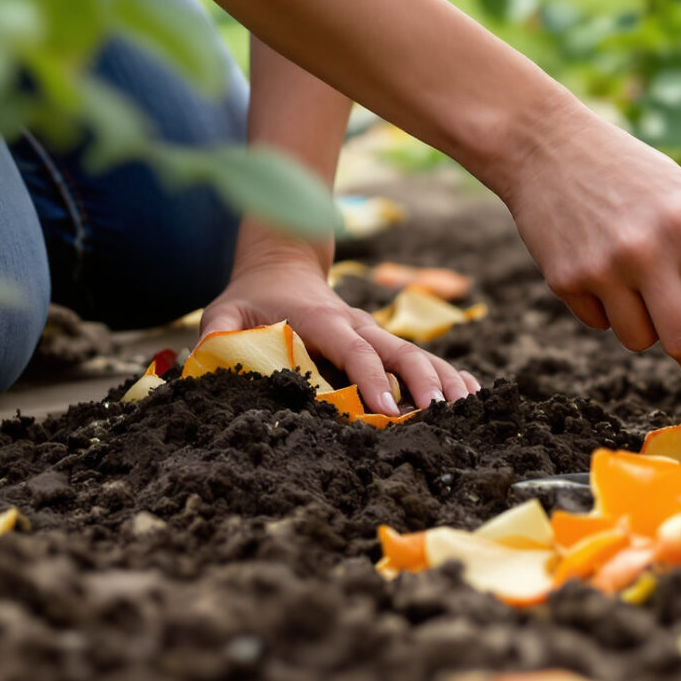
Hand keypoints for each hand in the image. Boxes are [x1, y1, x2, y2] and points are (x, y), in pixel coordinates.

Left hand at [198, 250, 476, 417]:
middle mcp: (355, 325)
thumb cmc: (251, 297)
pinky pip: (420, 357)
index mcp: (322, 320)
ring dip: (443, 379)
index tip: (388, 407)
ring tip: (468, 409)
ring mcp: (372, 332)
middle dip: (422, 381)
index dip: (371, 376)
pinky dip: (448, 374)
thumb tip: (207, 368)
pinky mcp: (381, 342)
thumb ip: (218, 336)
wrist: (281, 266)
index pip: (354, 348)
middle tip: (440, 414)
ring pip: (416, 353)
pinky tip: (473, 395)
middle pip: (398, 350)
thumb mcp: (225, 312)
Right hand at [487, 96, 680, 394]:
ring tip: (642, 286)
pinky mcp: (565, 281)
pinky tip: (602, 269)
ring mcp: (603, 268)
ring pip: (641, 341)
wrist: (546, 147)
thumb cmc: (630, 171)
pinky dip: (611, 312)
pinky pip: (602, 326)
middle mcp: (647, 249)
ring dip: (652, 330)